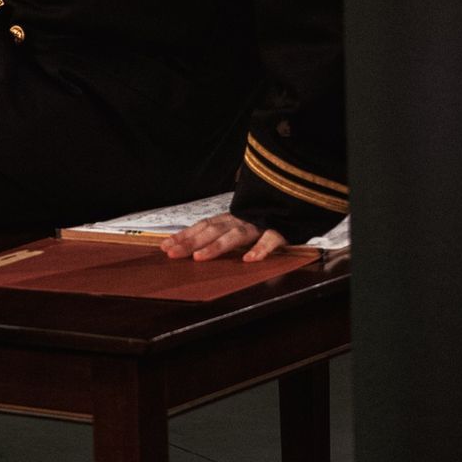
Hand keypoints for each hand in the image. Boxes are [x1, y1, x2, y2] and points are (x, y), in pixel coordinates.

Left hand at [162, 213, 288, 262]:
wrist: (296, 201)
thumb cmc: (264, 217)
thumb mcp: (240, 223)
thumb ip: (221, 230)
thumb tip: (193, 243)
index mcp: (230, 219)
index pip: (202, 226)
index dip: (184, 235)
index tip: (165, 246)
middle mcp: (240, 220)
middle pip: (212, 231)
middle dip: (191, 242)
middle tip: (172, 254)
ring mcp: (259, 224)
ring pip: (236, 235)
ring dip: (217, 246)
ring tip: (200, 257)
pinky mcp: (281, 229)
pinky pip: (271, 239)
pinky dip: (261, 248)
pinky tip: (249, 259)